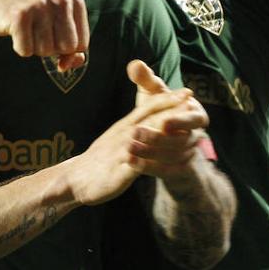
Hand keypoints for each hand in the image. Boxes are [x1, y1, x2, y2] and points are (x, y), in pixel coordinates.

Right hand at [0, 0, 89, 70]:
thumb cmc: (31, 19)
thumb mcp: (57, 30)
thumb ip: (72, 51)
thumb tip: (69, 64)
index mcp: (74, 2)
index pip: (82, 45)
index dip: (66, 49)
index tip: (52, 34)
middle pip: (67, 48)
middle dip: (51, 48)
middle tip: (37, 31)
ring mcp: (40, 6)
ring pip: (46, 51)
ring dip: (34, 47)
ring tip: (26, 29)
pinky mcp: (20, 15)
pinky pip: (26, 51)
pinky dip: (19, 47)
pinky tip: (15, 31)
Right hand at [65, 63, 201, 204]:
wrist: (76, 178)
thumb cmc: (101, 157)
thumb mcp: (118, 136)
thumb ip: (135, 126)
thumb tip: (153, 117)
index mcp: (125, 126)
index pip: (148, 108)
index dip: (167, 99)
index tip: (187, 92)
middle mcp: (124, 136)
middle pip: (150, 119)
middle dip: (171, 111)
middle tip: (192, 102)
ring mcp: (122, 153)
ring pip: (145, 140)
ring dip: (165, 135)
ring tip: (187, 131)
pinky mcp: (120, 172)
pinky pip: (140, 166)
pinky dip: (156, 164)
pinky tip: (174, 165)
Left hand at [126, 60, 210, 188]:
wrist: (162, 138)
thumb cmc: (159, 109)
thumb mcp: (153, 93)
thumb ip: (146, 79)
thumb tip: (135, 65)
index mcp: (195, 115)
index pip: (195, 119)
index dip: (181, 121)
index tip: (165, 122)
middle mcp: (196, 136)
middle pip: (182, 140)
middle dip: (159, 138)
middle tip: (136, 133)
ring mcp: (189, 155)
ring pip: (174, 157)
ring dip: (152, 154)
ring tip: (129, 149)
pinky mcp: (178, 170)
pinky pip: (167, 171)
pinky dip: (151, 168)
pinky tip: (133, 164)